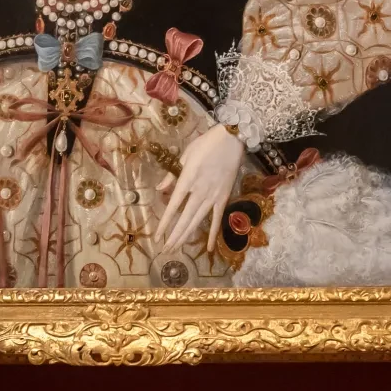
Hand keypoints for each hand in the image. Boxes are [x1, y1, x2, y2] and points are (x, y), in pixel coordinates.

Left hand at [154, 122, 244, 252]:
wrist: (232, 139)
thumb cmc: (206, 144)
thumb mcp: (185, 155)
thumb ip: (172, 175)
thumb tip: (159, 190)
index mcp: (188, 179)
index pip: (173, 206)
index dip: (165, 223)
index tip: (157, 237)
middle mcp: (200, 191)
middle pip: (185, 218)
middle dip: (174, 236)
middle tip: (165, 250)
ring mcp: (213, 196)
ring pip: (198, 221)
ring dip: (187, 236)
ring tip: (177, 249)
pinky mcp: (224, 197)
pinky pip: (217, 218)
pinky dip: (213, 233)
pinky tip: (209, 248)